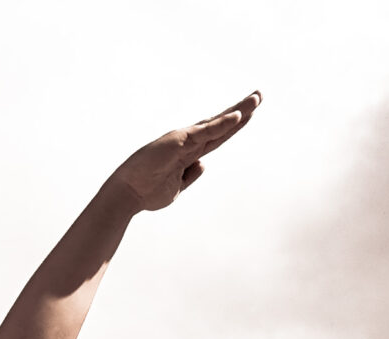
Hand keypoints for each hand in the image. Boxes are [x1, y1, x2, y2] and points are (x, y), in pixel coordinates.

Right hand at [109, 92, 260, 212]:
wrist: (129, 194)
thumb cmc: (148, 192)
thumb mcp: (177, 187)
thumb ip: (190, 175)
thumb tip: (203, 164)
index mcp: (189, 153)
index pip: (217, 136)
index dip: (233, 126)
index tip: (249, 114)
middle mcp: (188, 142)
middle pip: (221, 124)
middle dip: (241, 111)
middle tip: (259, 95)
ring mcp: (185, 139)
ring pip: (217, 123)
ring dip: (239, 111)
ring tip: (257, 98)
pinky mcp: (180, 141)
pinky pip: (206, 132)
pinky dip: (222, 124)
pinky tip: (238, 116)